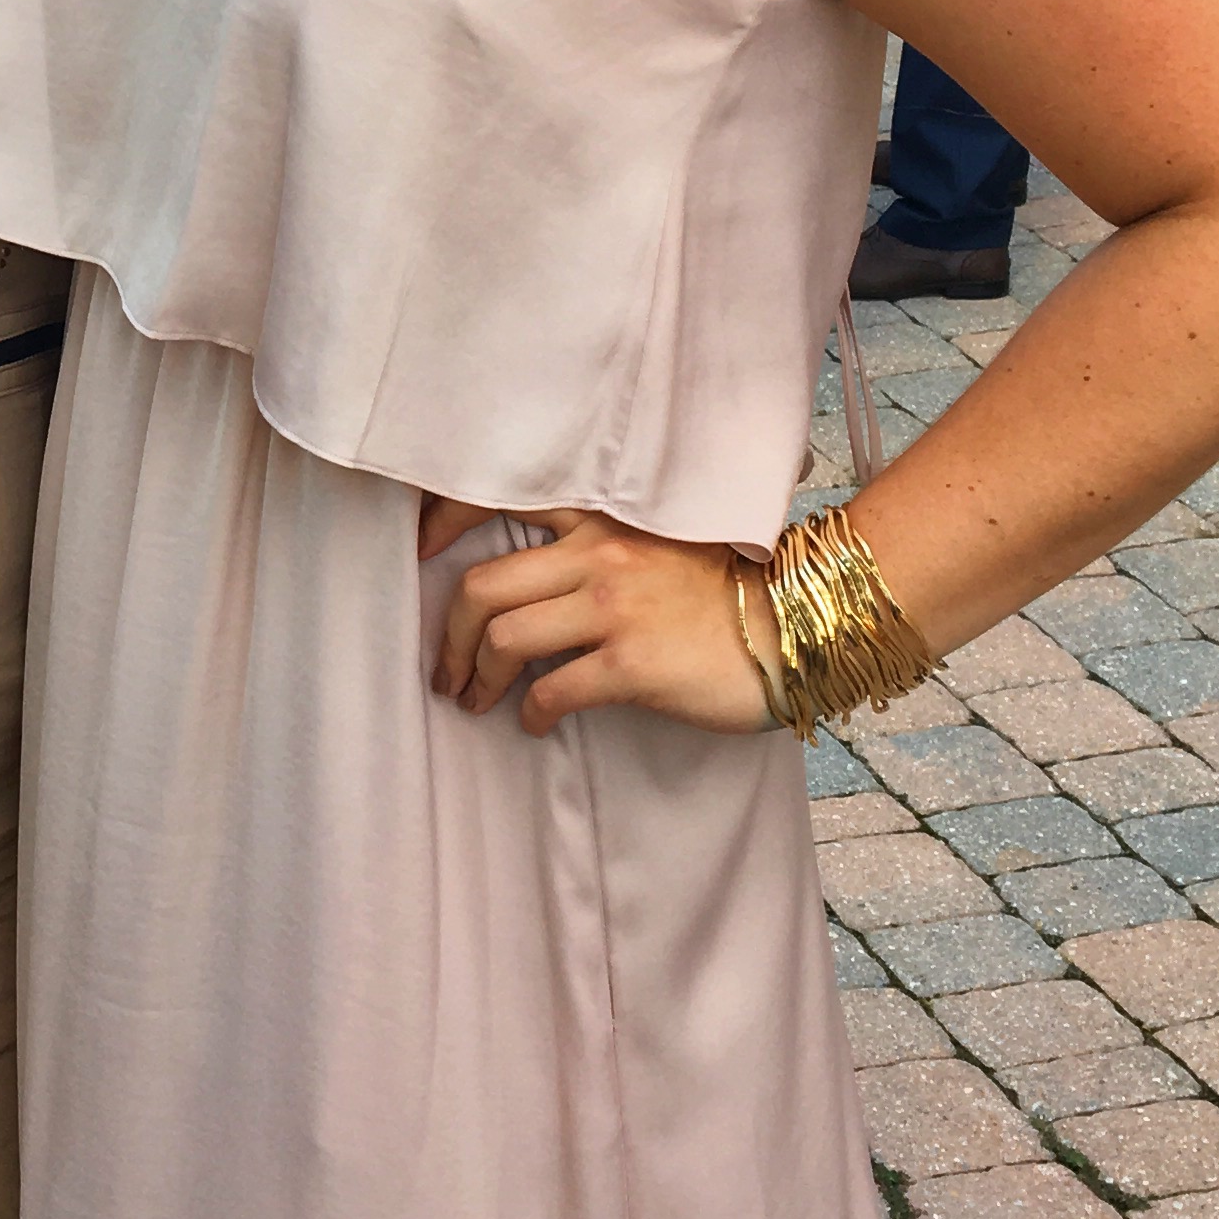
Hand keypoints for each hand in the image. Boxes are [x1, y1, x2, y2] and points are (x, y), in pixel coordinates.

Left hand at [421, 500, 773, 735]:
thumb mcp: (659, 540)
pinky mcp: (631, 664)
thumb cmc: (731, 589)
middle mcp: (599, 552)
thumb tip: (531, 574)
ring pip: (501, 638)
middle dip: (446, 635)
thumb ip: (597, 541)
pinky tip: (534, 722)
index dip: (441, 521)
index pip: (496, 496)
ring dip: (476, 676)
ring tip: (476, 699)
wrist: (800, 626)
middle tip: (445, 668)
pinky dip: (530, 712)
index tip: (418, 550)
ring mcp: (614, 608)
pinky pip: (550, 690)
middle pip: (481, 586)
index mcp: (602, 513)